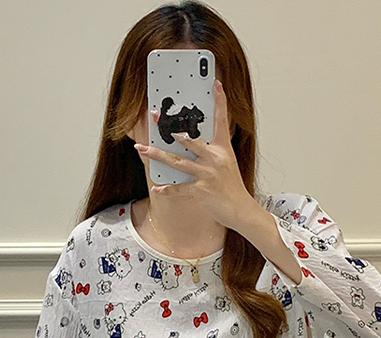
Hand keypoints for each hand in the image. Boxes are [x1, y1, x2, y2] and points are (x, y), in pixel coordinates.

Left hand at [133, 80, 262, 231]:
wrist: (240, 209)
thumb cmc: (231, 187)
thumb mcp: (225, 164)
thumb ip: (211, 152)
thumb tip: (190, 142)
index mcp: (223, 149)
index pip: (222, 120)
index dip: (219, 101)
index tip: (216, 84)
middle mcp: (215, 158)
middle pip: (188, 139)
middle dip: (169, 128)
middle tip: (155, 117)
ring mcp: (207, 174)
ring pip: (177, 161)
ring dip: (156, 155)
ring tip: (141, 148)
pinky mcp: (201, 190)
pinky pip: (179, 188)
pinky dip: (167, 189)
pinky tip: (156, 188)